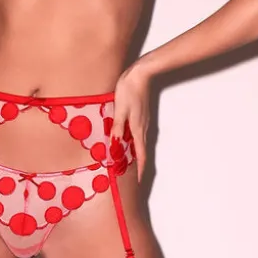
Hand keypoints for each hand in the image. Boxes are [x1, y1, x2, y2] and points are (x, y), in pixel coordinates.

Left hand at [112, 63, 151, 181]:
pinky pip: (137, 136)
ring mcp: (143, 123)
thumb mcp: (120, 109)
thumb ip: (117, 128)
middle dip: (139, 168)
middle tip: (133, 180)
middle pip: (142, 153)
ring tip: (128, 167)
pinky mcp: (140, 116)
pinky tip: (126, 145)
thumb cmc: (129, 89)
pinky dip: (133, 145)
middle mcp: (142, 129)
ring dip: (136, 157)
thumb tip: (114, 146)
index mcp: (137, 129)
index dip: (140, 171)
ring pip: (139, 145)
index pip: (141, 156)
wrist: (141, 73)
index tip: (139, 183)